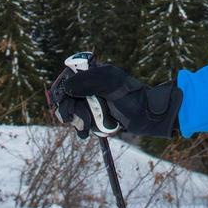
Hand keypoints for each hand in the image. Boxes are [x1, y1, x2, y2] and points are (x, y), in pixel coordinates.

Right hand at [49, 62, 181, 137]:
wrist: (148, 117)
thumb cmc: (133, 97)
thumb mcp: (111, 85)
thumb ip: (88, 82)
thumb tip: (66, 86)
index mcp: (93, 73)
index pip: (68, 76)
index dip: (60, 88)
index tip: (59, 100)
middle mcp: (90, 86)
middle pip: (66, 95)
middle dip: (67, 107)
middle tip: (70, 118)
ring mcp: (92, 101)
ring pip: (72, 110)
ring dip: (75, 119)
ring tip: (85, 126)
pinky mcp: (96, 116)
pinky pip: (81, 122)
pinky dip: (81, 128)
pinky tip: (84, 134)